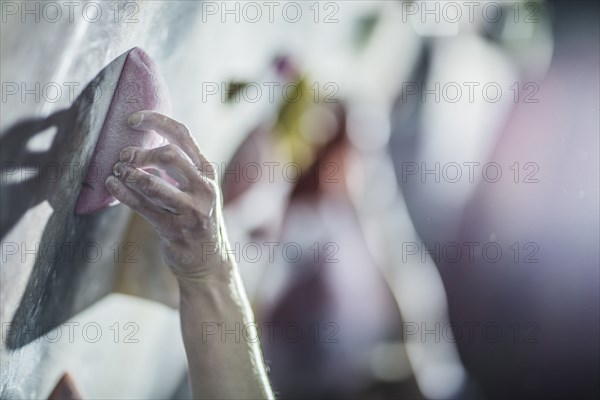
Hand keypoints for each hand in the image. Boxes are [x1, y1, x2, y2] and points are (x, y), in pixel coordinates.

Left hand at [105, 110, 226, 281]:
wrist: (208, 262)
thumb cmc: (196, 219)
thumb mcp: (198, 189)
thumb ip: (181, 167)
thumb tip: (144, 143)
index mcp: (208, 172)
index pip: (183, 135)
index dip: (156, 121)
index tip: (132, 120)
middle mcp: (204, 188)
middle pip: (168, 155)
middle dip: (140, 154)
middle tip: (124, 157)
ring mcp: (191, 210)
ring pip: (152, 182)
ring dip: (129, 174)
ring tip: (118, 172)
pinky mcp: (175, 230)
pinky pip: (142, 207)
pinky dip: (123, 193)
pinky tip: (112, 185)